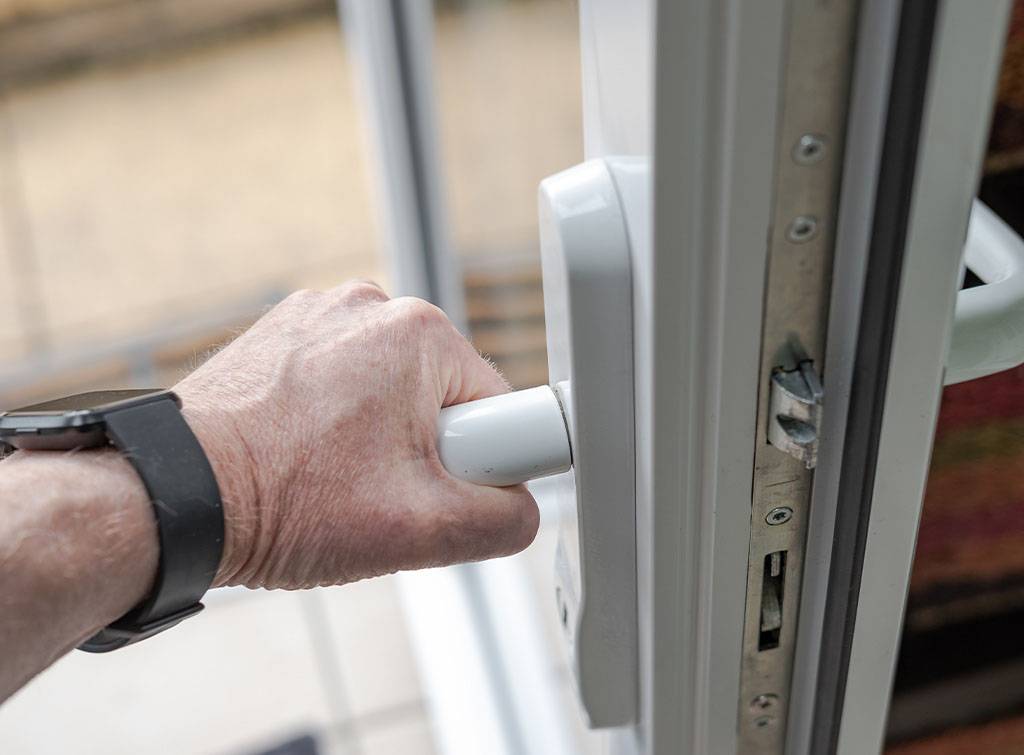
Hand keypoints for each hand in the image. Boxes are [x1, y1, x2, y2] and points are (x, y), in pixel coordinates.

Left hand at [175, 282, 538, 589]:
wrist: (173, 497)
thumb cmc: (283, 501)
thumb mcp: (422, 530)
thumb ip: (505, 518)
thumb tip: (517, 508)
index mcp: (418, 333)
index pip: (500, 407)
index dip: (479, 464)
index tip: (430, 490)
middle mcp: (370, 306)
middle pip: (445, 398)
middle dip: (425, 454)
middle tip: (373, 490)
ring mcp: (320, 316)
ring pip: (394, 394)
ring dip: (379, 441)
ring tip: (329, 476)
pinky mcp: (284, 335)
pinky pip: (345, 384)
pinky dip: (336, 423)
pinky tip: (304, 456)